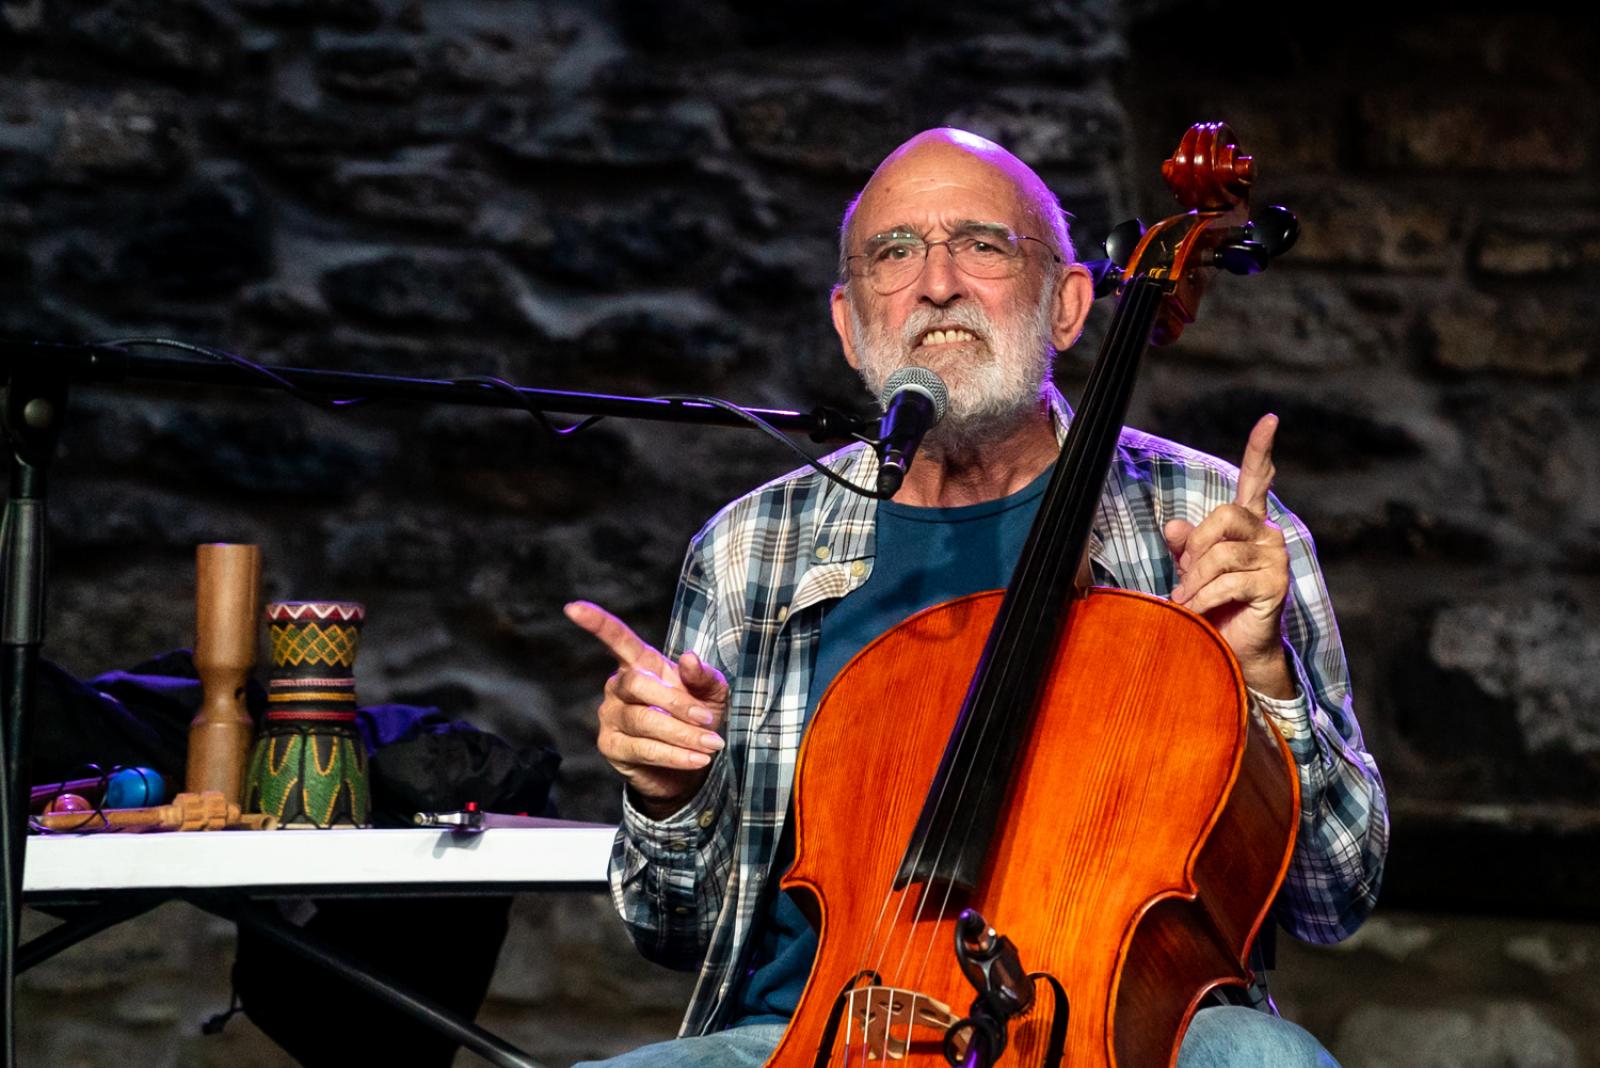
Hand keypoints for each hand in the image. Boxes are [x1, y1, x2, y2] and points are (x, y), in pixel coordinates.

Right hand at [564, 600, 729, 817]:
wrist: (691, 763)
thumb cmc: (699, 719)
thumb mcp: (712, 694)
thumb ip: (704, 676)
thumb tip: (689, 658)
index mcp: (642, 664)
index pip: (617, 639)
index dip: (597, 623)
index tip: (573, 607)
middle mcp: (619, 686)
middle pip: (636, 684)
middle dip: (676, 703)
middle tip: (708, 720)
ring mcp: (611, 716)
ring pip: (642, 720)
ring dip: (682, 734)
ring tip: (711, 745)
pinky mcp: (611, 746)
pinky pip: (642, 748)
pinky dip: (674, 754)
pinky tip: (696, 759)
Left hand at [1164, 415, 1294, 698]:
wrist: (1234, 649)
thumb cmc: (1213, 604)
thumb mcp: (1191, 570)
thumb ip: (1183, 544)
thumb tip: (1173, 524)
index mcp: (1248, 524)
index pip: (1256, 480)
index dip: (1260, 450)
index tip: (1270, 420)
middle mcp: (1267, 534)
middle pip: (1224, 516)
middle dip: (1195, 546)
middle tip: (1184, 576)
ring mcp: (1275, 558)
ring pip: (1222, 553)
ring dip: (1195, 580)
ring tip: (1185, 599)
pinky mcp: (1275, 584)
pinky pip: (1230, 581)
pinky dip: (1205, 597)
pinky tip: (1197, 610)